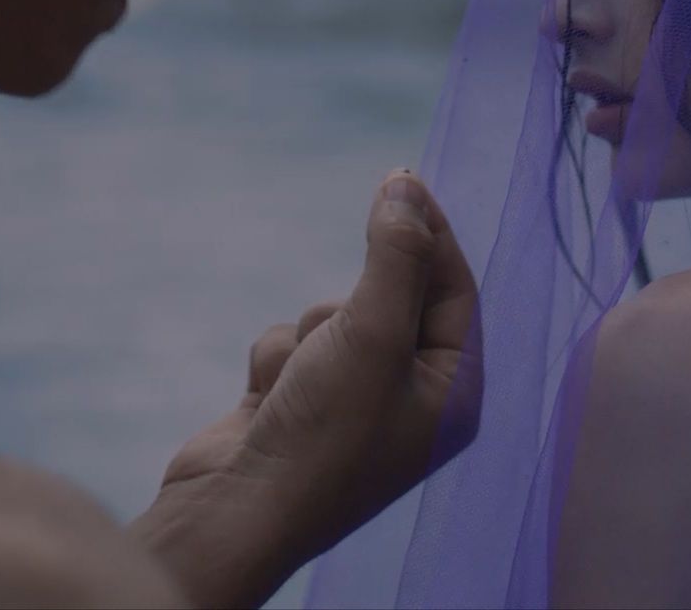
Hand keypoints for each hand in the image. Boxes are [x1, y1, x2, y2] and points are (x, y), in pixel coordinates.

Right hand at [132, 171, 479, 607]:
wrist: (235, 514)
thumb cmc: (322, 433)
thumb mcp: (371, 332)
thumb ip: (394, 255)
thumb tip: (405, 185)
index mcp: (454, 393)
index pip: (456, 290)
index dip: (430, 231)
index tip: (401, 177)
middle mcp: (412, 399)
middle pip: (394, 297)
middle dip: (356, 302)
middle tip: (344, 318)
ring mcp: (352, 402)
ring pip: (334, 315)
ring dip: (309, 333)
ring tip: (300, 384)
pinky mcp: (298, 402)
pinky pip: (293, 342)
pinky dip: (275, 359)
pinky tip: (266, 403)